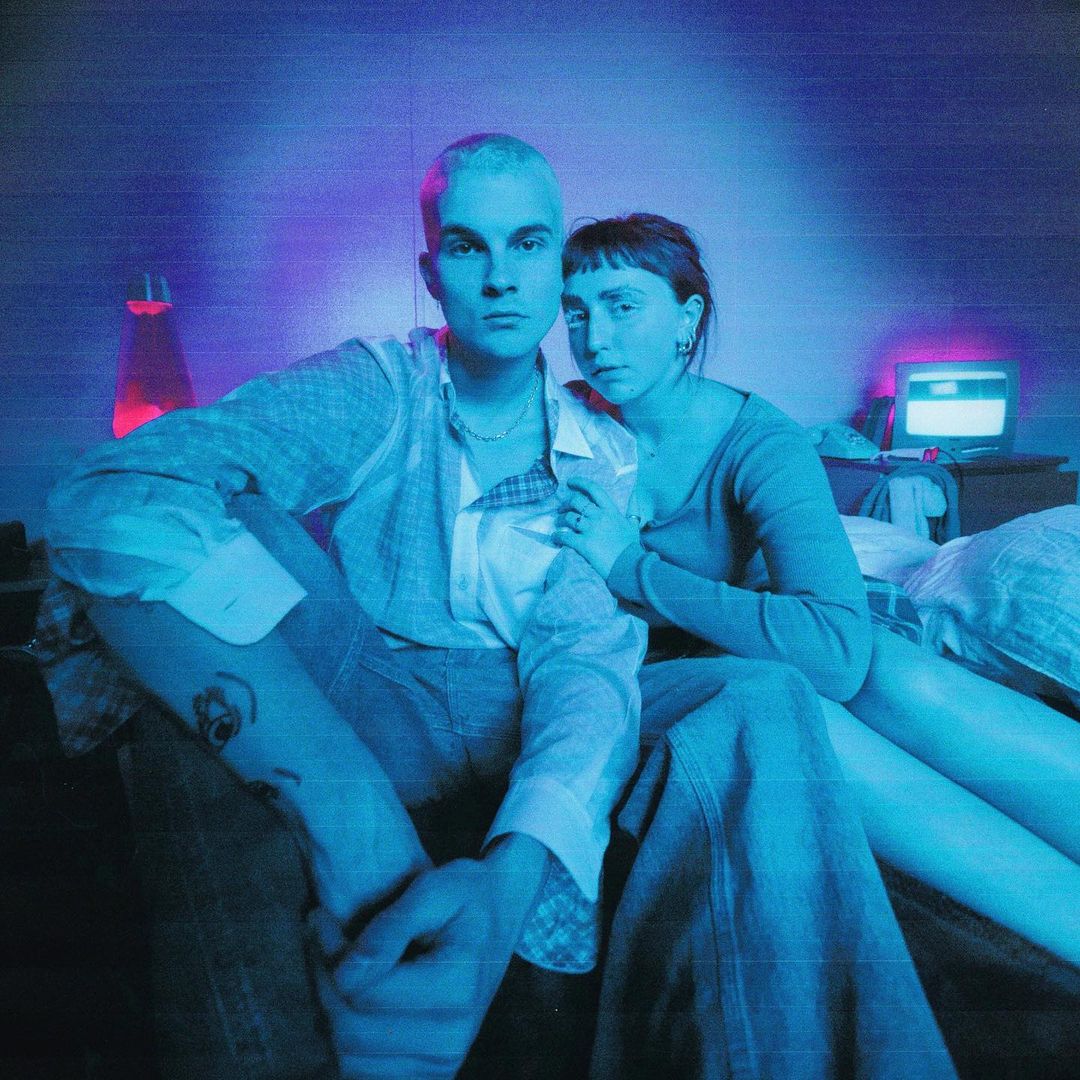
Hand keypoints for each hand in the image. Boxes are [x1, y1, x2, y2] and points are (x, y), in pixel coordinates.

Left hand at [313, 837, 546, 1077]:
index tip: (321, 917)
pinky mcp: (430, 1073)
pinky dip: (345, 1040)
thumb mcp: (435, 887)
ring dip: (329, 1010)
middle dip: (323, 980)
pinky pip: (363, 1074)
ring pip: (349, 1058)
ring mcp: (442, 1063)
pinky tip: (351, 998)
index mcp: (457, 990)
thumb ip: (390, 925)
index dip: (330, 951)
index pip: (362, 990)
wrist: (501, 914)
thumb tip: (346, 972)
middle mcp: (452, 1038)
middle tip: (321, 937)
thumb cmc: (467, 895)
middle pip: (350, 1029)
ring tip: (335, 965)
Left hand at [554, 475, 641, 579]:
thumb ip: (630, 514)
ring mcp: (590, 529)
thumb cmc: (632, 547)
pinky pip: (564, 536)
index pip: (594, 489)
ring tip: (558, 523)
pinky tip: (555, 537)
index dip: (580, 482)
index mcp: (611, 510)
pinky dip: (557, 536)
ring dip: (560, 519)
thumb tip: (633, 503)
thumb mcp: (633, 526)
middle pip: (576, 501)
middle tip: (562, 508)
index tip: (570, 482)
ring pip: (568, 517)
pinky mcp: (583, 544)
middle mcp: (599, 516)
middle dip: (566, 503)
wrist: (630, 565)